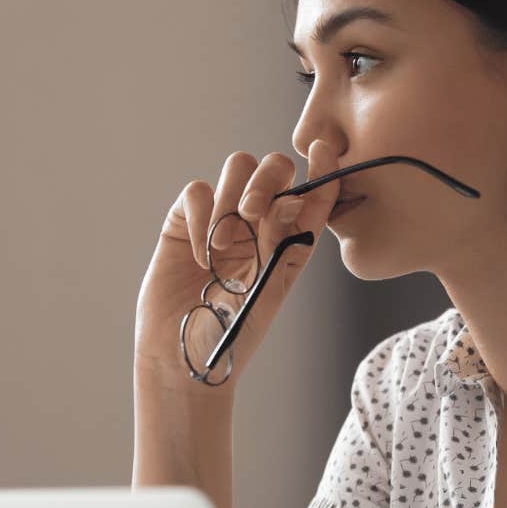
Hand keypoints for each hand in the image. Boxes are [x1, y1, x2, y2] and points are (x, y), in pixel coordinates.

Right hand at [133, 141, 343, 395]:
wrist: (182, 356)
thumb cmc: (233, 334)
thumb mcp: (269, 290)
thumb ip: (283, 244)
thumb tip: (291, 199)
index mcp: (290, 239)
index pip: (313, 192)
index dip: (322, 168)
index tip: (323, 151)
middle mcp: (259, 223)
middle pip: (273, 167)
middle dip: (267, 180)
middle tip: (252, 213)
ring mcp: (222, 218)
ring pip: (236, 167)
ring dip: (232, 196)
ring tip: (222, 245)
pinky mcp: (185, 222)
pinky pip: (197, 192)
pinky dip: (200, 217)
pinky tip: (199, 255)